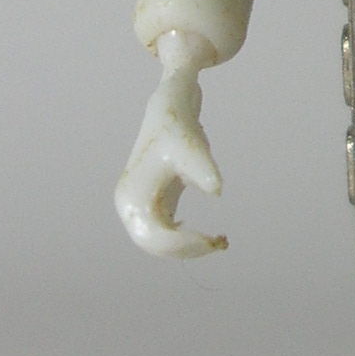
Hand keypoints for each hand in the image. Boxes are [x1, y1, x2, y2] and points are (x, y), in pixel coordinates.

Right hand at [114, 30, 227, 256]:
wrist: (171, 105)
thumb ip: (201, 165)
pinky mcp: (156, 205)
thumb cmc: (177, 122)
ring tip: (222, 240)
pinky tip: (213, 237)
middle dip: (188, 250)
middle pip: (156, 247)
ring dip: (190, 249)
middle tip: (222, 242)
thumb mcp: (190, 143)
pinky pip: (170, 235)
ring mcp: (142, 207)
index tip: (215, 240)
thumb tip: (217, 190)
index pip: (153, 238)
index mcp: (132, 197)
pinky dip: (190, 240)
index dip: (183, 246)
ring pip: (163, 245)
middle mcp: (132, 206)